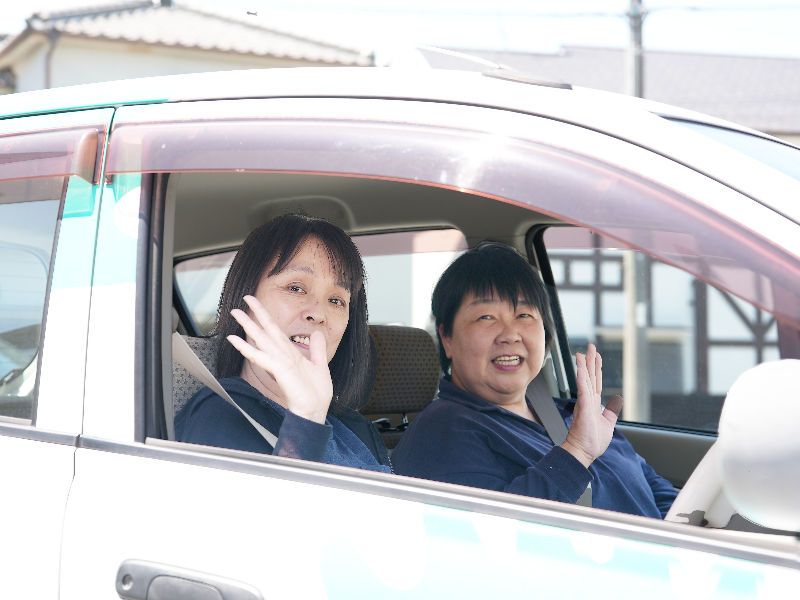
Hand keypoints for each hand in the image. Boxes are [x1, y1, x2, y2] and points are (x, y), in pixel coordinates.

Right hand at [227, 295, 332, 423]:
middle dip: (254, 314)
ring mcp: (279, 362)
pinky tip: (235, 339)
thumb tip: (316, 333)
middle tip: (242, 300)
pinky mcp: (279, 370)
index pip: (275, 330)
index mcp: (290, 353)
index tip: (255, 301)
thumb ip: (316, 348)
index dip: (265, 315)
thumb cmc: (315, 393)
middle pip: (265, 330)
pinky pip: (261, 356)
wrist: (315, 410)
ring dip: (247, 326)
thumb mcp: (319, 365)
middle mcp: (282, 355)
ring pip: (261, 339)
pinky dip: (247, 348)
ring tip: (235, 312)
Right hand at [560, 344, 622, 467]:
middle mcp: (588, 401)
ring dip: (584, 365)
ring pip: (585, 379)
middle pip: (590, 376)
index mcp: (593, 404)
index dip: (596, 369)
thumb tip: (617, 400)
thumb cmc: (592, 442)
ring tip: (583, 352)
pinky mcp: (583, 407)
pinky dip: (582, 376)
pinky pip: (583, 388)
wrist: (583, 453)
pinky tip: (581, 366)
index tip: (596, 357)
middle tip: (590, 346)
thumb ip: (611, 411)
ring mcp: (585, 403)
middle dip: (591, 361)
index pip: (596, 382)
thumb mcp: (608, 424)